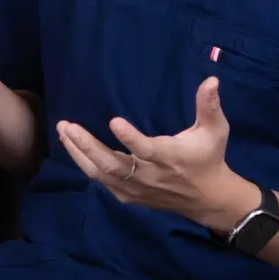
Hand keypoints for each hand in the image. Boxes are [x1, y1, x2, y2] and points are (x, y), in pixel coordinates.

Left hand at [56, 77, 255, 231]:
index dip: (130, 138)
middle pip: (114, 164)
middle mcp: (150, 175)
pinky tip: (71, 147)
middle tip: (67, 126)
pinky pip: (102, 181)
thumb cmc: (208, 157)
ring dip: (79, 153)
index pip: (147, 149)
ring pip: (102, 173)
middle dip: (88, 146)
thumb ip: (209, 106)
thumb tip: (211, 80)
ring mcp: (137, 188)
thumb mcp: (215, 131)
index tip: (113, 121)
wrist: (207, 198)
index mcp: (170, 157)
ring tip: (63, 131)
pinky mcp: (129, 195)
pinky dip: (85, 165)